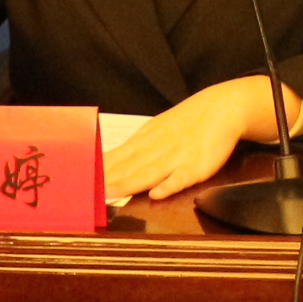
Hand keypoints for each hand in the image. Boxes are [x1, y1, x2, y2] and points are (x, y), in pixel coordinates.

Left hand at [103, 75, 302, 204]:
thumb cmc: (187, 123)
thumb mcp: (156, 130)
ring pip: (150, 172)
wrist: (224, 107)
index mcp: (145, 140)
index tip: (78, 184)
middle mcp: (158, 148)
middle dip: (106, 182)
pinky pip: (184, 176)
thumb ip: (133, 151)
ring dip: (129, 184)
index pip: (116, 158)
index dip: (97, 172)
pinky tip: (158, 194)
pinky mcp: (200, 165)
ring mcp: (178, 156)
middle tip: (85, 194)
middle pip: (128, 167)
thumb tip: (103, 165)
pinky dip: (171, 184)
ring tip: (109, 195)